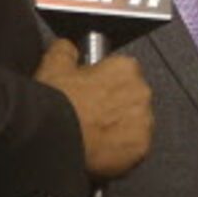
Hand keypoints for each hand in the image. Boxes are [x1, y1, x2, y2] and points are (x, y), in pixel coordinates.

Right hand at [37, 39, 153, 180]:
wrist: (54, 139)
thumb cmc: (56, 106)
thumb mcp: (54, 65)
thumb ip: (66, 50)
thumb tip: (68, 48)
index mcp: (125, 68)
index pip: (122, 71)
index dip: (103, 82)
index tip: (92, 91)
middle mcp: (141, 92)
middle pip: (131, 97)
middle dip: (114, 104)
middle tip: (90, 114)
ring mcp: (144, 121)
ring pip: (134, 122)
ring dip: (119, 126)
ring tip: (93, 132)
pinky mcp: (141, 147)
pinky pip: (135, 146)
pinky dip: (121, 148)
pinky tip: (101, 147)